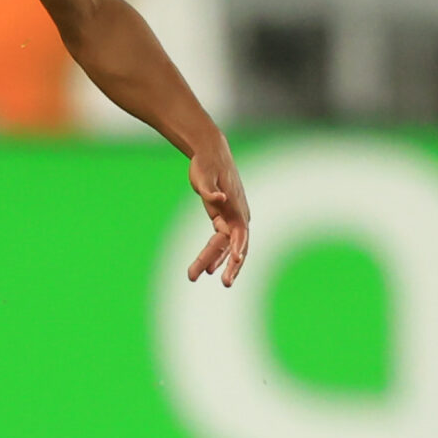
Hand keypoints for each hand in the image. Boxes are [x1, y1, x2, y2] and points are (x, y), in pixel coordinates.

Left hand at [185, 135, 249, 285]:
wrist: (210, 154)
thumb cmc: (207, 164)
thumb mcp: (205, 177)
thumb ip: (211, 191)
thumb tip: (220, 199)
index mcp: (237, 209)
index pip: (240, 234)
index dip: (239, 248)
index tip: (237, 262)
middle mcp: (238, 216)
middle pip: (235, 246)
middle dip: (229, 265)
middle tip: (224, 284)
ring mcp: (231, 218)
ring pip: (226, 247)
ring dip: (215, 262)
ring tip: (197, 276)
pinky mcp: (222, 218)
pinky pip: (220, 242)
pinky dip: (214, 254)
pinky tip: (207, 267)